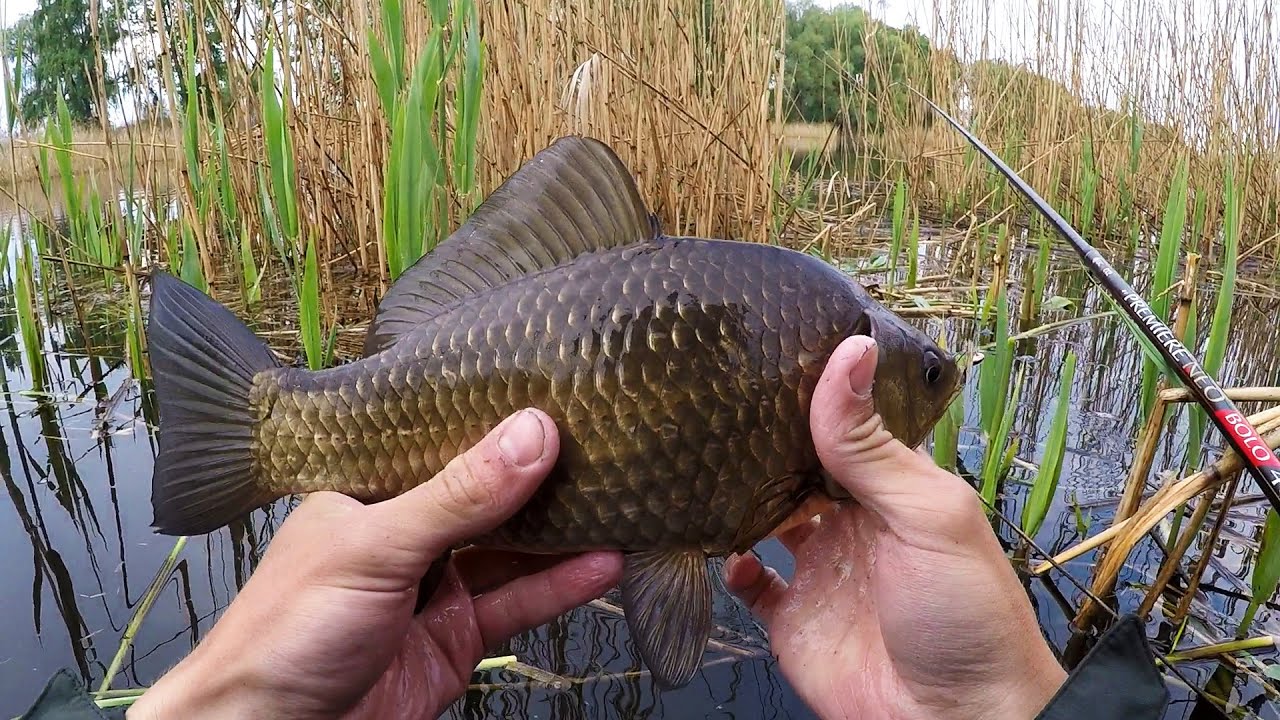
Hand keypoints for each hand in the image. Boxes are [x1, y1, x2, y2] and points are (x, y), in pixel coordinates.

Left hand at [129, 409, 622, 719]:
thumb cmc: (287, 630)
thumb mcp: (376, 546)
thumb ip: (457, 495)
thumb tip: (532, 433)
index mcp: (369, 488)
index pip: (444, 439)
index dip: (500, 418)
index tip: (561, 392)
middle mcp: (406, 531)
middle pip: (488, 494)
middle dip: (543, 474)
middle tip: (607, 443)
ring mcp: (436, 585)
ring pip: (512, 548)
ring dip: (565, 531)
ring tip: (624, 499)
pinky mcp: (458, 637)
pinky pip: (519, 602)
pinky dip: (562, 584)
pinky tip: (604, 564)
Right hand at [725, 336, 1066, 719]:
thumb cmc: (967, 616)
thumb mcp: (925, 514)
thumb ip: (872, 444)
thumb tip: (847, 353)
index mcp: (891, 488)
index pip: (844, 427)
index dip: (808, 396)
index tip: (763, 356)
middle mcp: (852, 523)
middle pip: (796, 467)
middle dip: (761, 441)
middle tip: (716, 404)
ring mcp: (820, 570)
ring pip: (764, 517)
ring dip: (737, 496)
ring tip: (703, 465)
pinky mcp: (794, 619)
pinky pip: (751, 585)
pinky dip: (730, 566)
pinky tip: (725, 551)